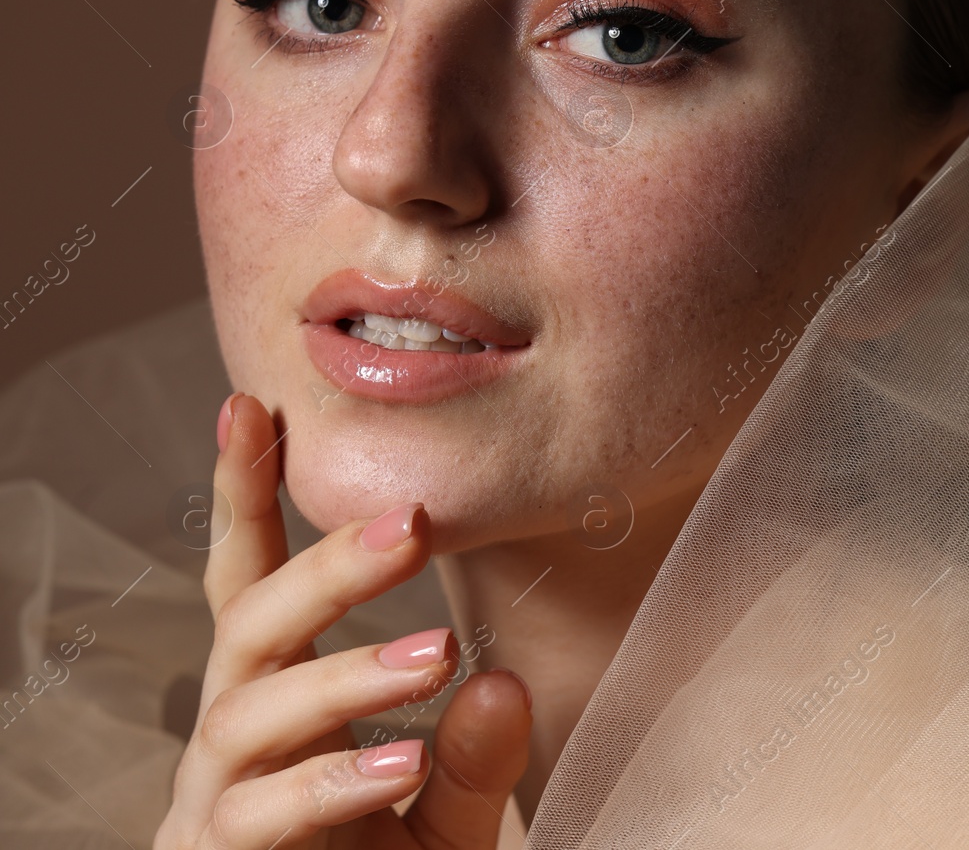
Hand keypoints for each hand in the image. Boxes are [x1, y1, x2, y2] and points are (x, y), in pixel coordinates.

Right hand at [154, 394, 531, 849]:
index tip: (252, 406)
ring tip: (439, 653)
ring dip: (345, 675)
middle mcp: (237, 733)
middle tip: (415, 522)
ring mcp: (217, 799)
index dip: (245, 496)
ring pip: (251, 713)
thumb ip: (477, 757)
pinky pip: (261, 815)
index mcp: (280, 696)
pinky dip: (334, 781)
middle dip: (328, 569)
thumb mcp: (448, 811)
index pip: (250, 581)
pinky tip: (405, 762)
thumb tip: (505, 683)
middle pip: (252, 625)